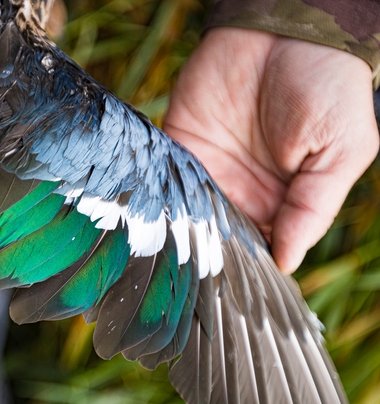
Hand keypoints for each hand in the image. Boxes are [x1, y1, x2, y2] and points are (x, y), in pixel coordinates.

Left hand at [164, 27, 378, 273]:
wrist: (287, 29)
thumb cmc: (328, 87)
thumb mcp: (340, 150)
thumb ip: (313, 208)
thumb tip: (287, 261)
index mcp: (282, 201)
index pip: (260, 248)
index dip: (248, 267)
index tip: (234, 286)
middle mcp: (241, 190)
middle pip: (217, 238)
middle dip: (206, 256)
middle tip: (195, 275)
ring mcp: (207, 169)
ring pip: (185, 216)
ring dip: (177, 232)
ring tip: (171, 252)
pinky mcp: (179, 143)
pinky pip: (161, 179)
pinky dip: (154, 197)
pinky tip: (151, 217)